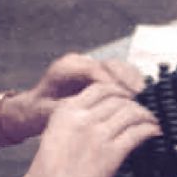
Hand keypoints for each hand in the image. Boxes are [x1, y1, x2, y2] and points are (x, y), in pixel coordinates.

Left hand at [2, 53, 145, 140]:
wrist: (32, 109)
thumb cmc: (38, 112)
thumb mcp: (49, 113)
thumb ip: (69, 110)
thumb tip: (90, 115)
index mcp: (65, 68)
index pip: (94, 70)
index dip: (113, 84)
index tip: (126, 98)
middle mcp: (79, 62)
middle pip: (110, 65)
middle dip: (128, 80)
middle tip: (141, 96)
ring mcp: (89, 66)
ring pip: (118, 67)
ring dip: (133, 82)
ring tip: (144, 97)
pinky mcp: (97, 74)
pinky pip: (119, 75)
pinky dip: (131, 84)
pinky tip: (140, 97)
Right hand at [11, 82, 159, 176]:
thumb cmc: (49, 169)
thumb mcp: (56, 131)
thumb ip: (76, 119)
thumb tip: (103, 114)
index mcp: (67, 109)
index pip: (101, 87)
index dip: (119, 90)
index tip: (128, 96)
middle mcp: (83, 117)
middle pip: (119, 98)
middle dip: (134, 102)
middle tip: (142, 110)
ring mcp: (98, 134)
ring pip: (131, 112)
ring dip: (146, 115)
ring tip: (152, 120)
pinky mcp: (111, 153)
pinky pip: (137, 133)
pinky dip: (150, 129)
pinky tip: (154, 131)